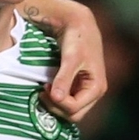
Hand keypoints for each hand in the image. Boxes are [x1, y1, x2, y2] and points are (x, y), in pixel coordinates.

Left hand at [38, 3, 107, 121]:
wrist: (79, 24)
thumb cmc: (77, 39)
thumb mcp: (71, 58)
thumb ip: (64, 79)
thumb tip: (56, 98)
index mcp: (97, 88)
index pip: (74, 109)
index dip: (57, 103)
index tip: (44, 87)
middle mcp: (94, 92)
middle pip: (73, 114)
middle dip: (56, 107)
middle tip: (41, 91)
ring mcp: (86, 89)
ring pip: (70, 109)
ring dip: (55, 103)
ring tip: (43, 88)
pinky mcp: (79, 85)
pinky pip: (67, 100)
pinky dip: (56, 97)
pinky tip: (46, 87)